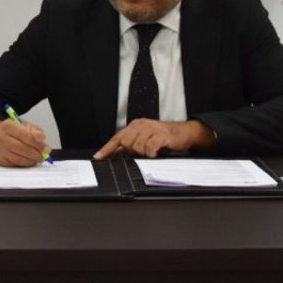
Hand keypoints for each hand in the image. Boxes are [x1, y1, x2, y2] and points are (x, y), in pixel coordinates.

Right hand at [0, 118, 49, 167]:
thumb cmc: (10, 131)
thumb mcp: (22, 125)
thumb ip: (34, 131)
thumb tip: (42, 140)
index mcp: (8, 126)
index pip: (27, 136)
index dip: (38, 144)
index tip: (46, 148)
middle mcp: (2, 138)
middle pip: (24, 149)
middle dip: (37, 153)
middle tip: (44, 155)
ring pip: (20, 159)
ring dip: (32, 160)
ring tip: (38, 158)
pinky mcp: (0, 160)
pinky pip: (16, 164)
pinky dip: (25, 163)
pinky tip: (29, 160)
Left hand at [92, 119, 215, 159]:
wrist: (184, 133)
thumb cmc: (165, 138)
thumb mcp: (145, 140)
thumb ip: (131, 145)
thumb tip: (116, 154)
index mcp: (135, 126)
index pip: (117, 137)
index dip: (107, 148)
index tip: (98, 156)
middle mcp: (141, 126)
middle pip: (125, 142)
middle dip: (131, 151)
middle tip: (142, 153)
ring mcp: (151, 129)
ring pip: (137, 146)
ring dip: (143, 153)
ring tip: (151, 152)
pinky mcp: (161, 135)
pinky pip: (149, 147)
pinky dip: (151, 152)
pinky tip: (155, 153)